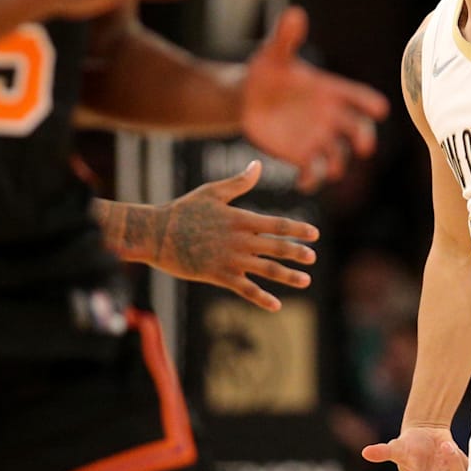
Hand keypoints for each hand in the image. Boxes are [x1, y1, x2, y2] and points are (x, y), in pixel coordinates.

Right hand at [150, 160, 317, 310]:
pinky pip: (245, 289)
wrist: (156, 234)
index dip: (297, 229)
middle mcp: (239, 240)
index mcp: (240, 218)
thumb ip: (238, 182)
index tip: (314, 234)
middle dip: (297, 253)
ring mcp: (230, 259)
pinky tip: (277, 305)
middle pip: (276, 247)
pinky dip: (262, 298)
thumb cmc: (183, 210)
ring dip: (287, 276)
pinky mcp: (218, 275)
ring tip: (305, 281)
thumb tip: (257, 165)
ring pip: (266, 269)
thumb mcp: (212, 192)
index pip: (276, 224)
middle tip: (312, 258)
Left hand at [242, 7, 389, 191]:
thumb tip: (294, 13)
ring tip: (331, 169)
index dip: (369, 102)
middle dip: (363, 137)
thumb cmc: (266, 71)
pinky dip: (312, 178)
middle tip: (363, 145)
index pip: (357, 97)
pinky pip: (314, 172)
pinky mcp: (303, 155)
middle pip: (357, 130)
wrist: (247, 98)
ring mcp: (320, 138)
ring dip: (338, 164)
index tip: (380, 109)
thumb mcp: (274, 54)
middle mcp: (332, 116)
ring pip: (339, 156)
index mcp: (331, 91)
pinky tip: (303, 181)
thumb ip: (285, 38)